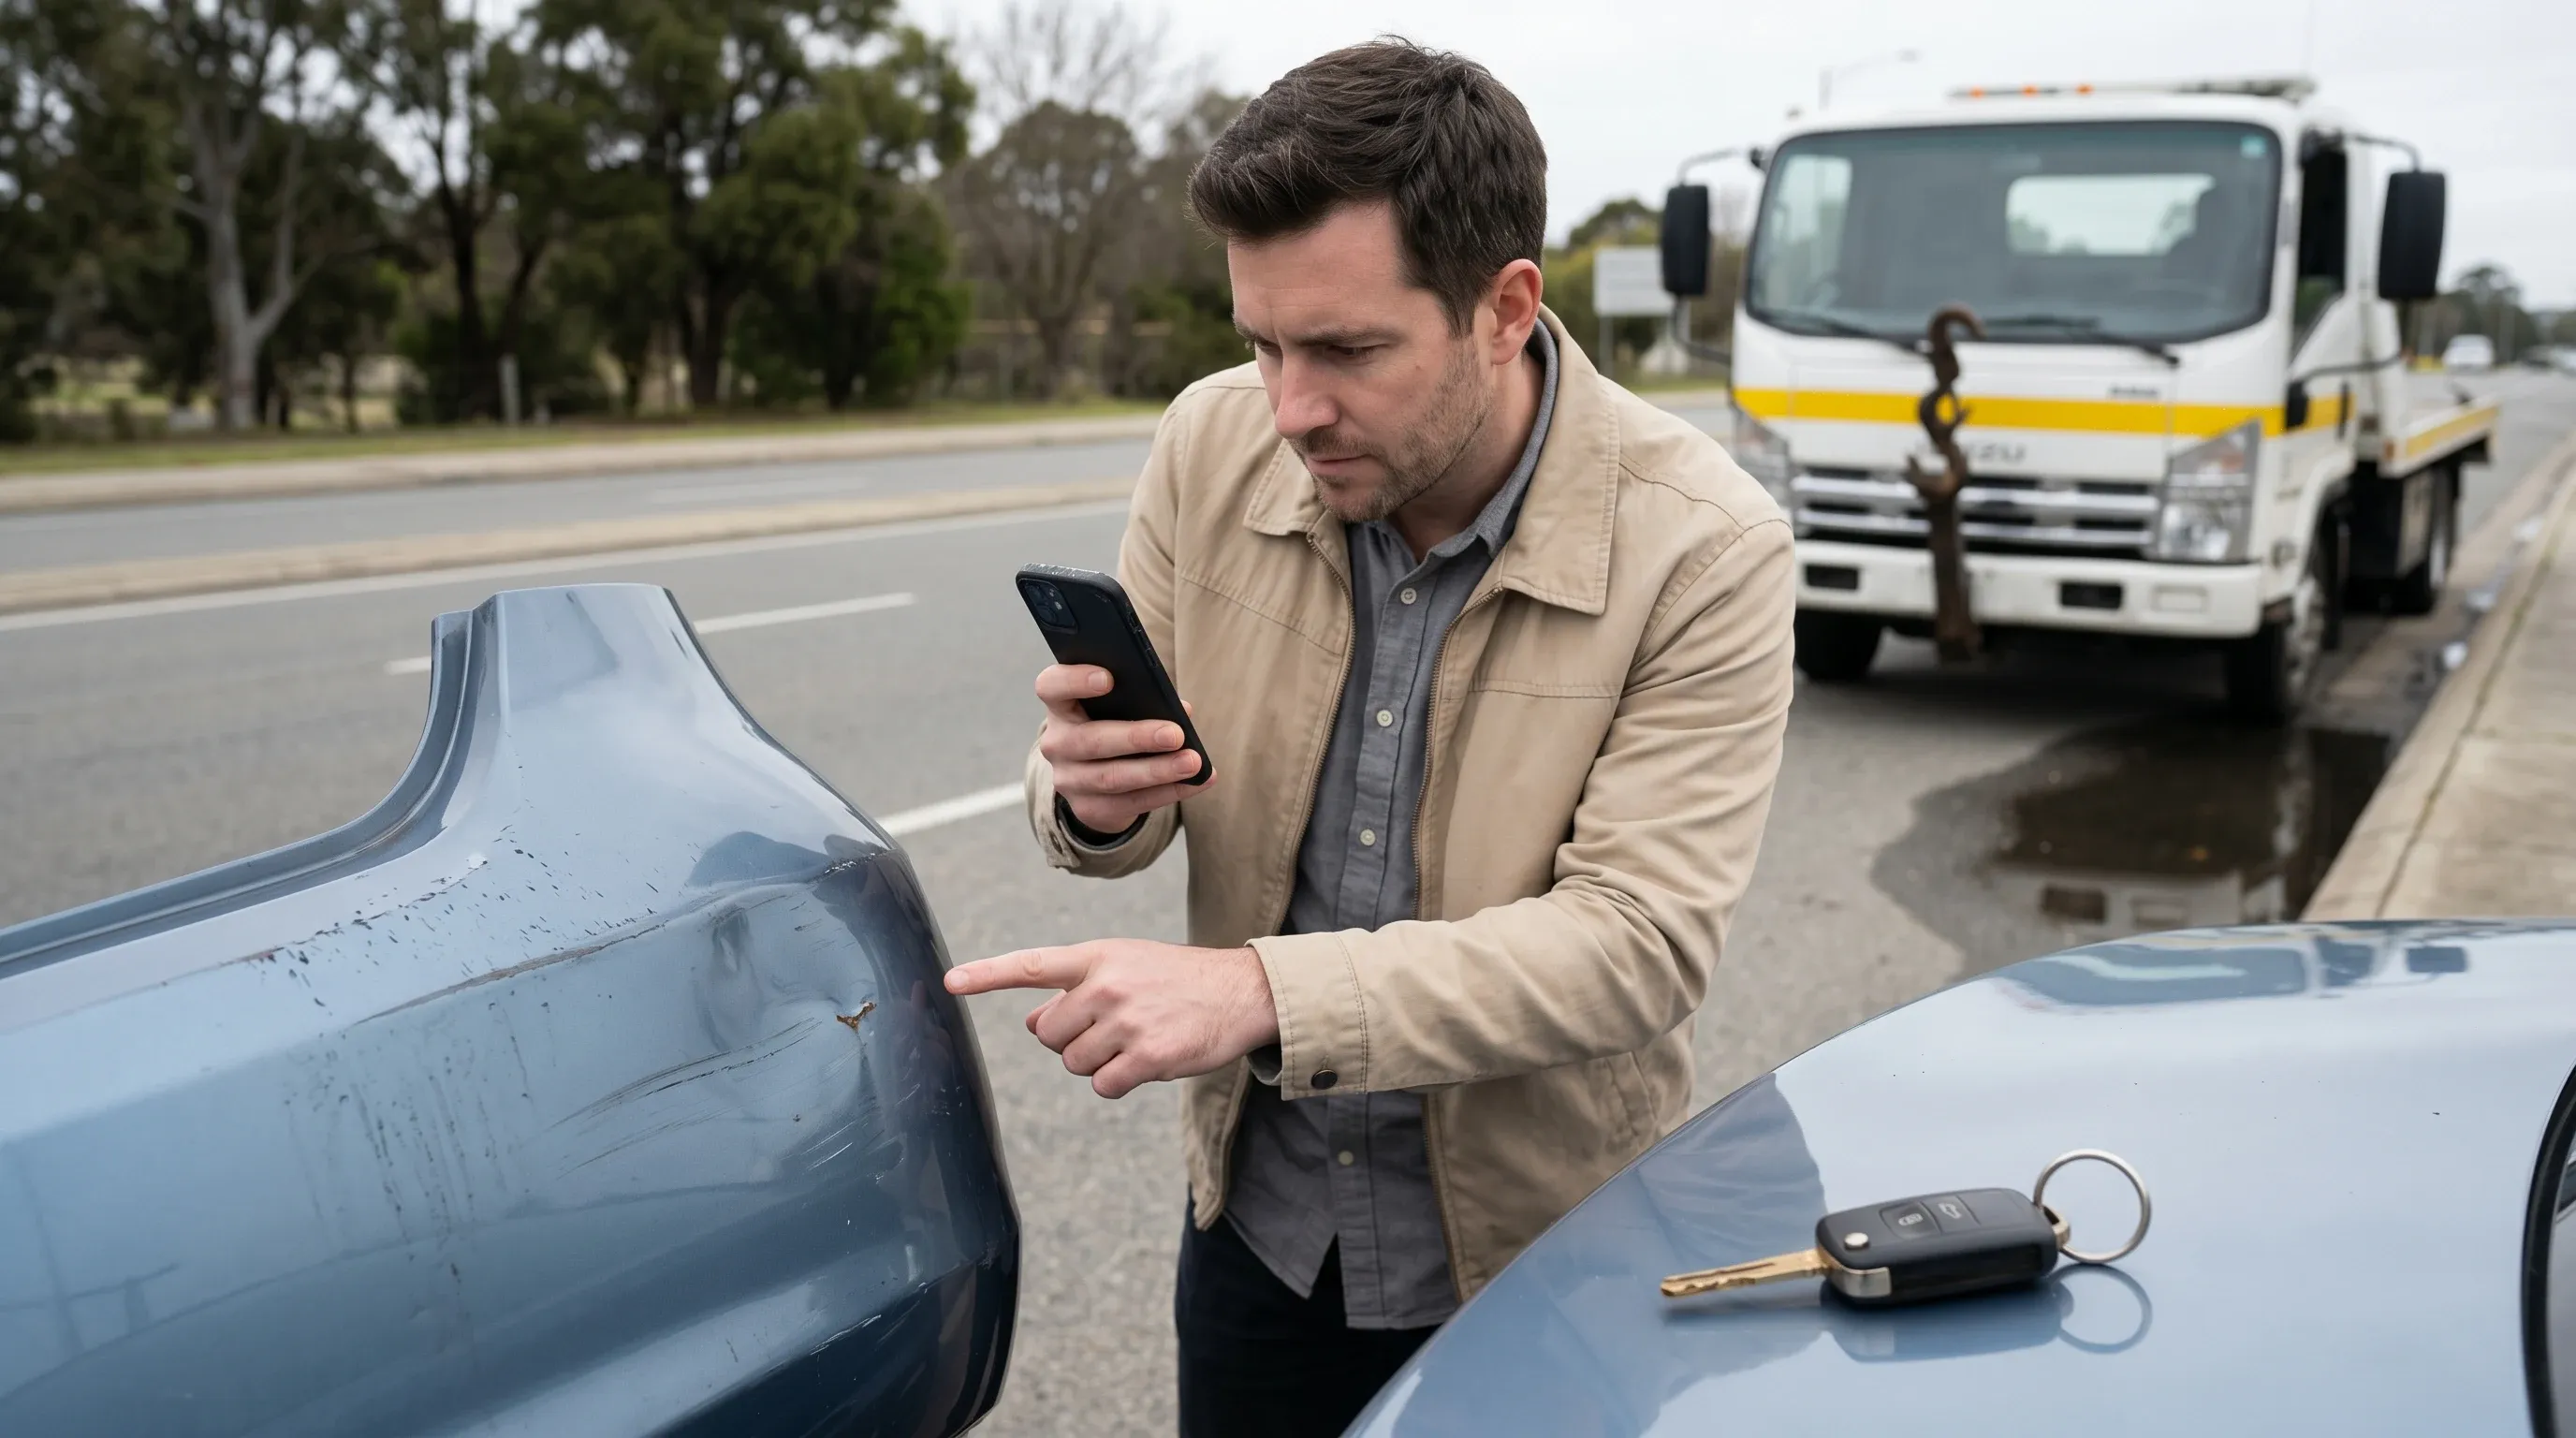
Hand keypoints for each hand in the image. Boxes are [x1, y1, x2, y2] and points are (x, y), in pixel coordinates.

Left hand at [944, 939, 1277, 1098]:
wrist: (1241, 992)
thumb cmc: (1176, 979)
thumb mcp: (1125, 966)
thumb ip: (1076, 989)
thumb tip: (1033, 1022)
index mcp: (1097, 957)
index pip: (1032, 965)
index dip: (986, 975)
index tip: (949, 983)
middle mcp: (1107, 985)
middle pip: (1049, 1034)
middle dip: (1071, 1040)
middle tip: (1111, 1028)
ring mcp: (1127, 1021)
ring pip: (1074, 1063)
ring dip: (1098, 1062)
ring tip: (1135, 1039)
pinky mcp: (1148, 1057)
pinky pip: (1104, 1085)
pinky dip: (1119, 1081)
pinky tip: (1147, 1060)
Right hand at [1036, 664, 1212, 834]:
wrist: (1094, 776)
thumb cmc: (1113, 723)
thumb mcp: (1119, 707)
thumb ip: (1144, 699)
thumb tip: (1181, 710)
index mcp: (1061, 706)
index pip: (1051, 687)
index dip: (1075, 680)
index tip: (1109, 678)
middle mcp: (1056, 743)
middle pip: (1090, 740)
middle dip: (1136, 737)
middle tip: (1175, 734)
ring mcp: (1068, 780)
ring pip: (1112, 778)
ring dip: (1157, 771)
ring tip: (1193, 762)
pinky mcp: (1088, 809)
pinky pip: (1131, 803)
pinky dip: (1168, 792)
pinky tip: (1196, 782)